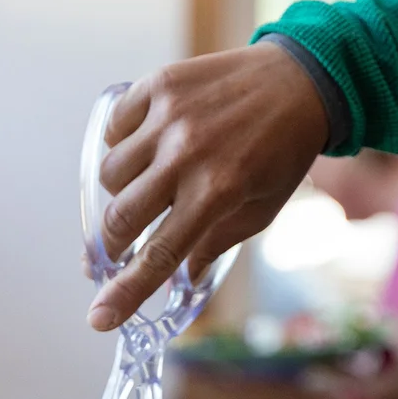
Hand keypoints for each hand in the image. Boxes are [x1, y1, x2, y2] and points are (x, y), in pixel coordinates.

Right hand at [88, 42, 328, 329]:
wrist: (299, 79)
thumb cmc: (284, 152)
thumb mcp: (262, 209)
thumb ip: (214, 243)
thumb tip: (177, 279)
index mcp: (218, 191)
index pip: (158, 254)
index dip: (124, 292)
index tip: (98, 319)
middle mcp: (187, 154)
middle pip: (120, 217)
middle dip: (111, 245)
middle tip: (115, 250)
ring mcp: (169, 116)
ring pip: (110, 174)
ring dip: (121, 191)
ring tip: (150, 184)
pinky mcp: (159, 84)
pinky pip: (115, 128)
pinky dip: (123, 143)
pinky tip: (149, 145)